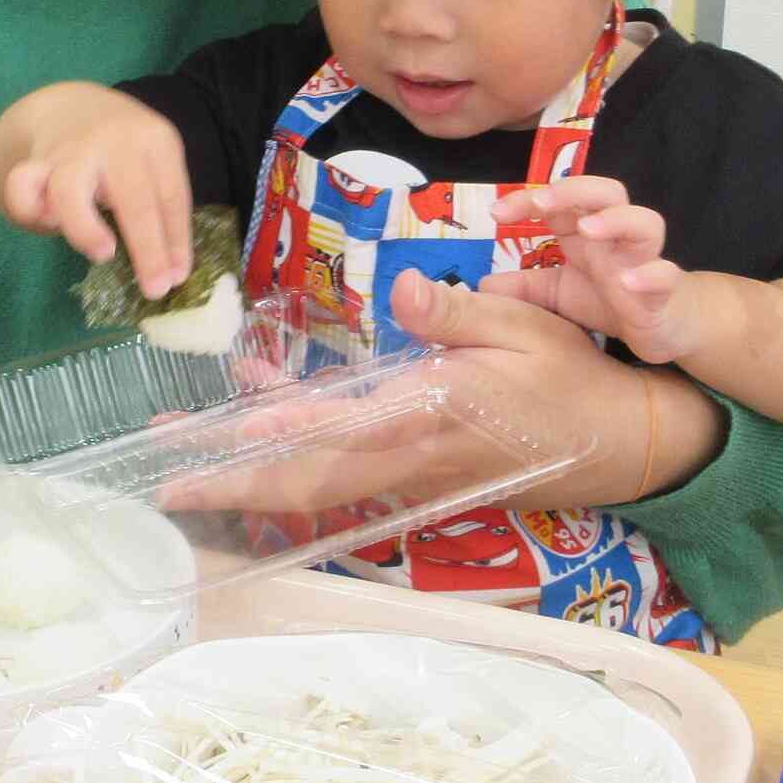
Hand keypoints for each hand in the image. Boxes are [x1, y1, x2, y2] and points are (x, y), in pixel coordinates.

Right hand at [0, 88, 192, 298]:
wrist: (66, 104)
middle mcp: (113, 140)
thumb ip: (159, 205)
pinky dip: (31, 211)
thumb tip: (172, 272)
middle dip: (147, 250)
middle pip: (134, 198)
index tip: (176, 279)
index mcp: (154, 139)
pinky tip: (48, 224)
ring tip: (102, 253)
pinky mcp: (34, 162)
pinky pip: (22, 189)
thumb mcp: (152, 160)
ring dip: (86, 230)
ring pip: (70, 191)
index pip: (172, 196)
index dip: (175, 241)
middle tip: (154, 289)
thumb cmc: (119, 148)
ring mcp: (70, 150)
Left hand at [153, 269, 723, 515]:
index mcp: (436, 414)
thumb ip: (458, 311)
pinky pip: (341, 486)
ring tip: (184, 467)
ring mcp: (413, 480)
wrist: (618, 443)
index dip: (285, 427)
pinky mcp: (417, 484)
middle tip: (164, 479)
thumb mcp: (526, 325)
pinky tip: (258, 436)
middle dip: (234, 485)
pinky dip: (290, 471)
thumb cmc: (570, 376)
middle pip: (310, 484)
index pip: (347, 426)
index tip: (230, 426)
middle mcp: (413, 459)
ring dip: (250, 484)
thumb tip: (406, 288)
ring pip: (318, 494)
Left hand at [487, 177, 712, 362]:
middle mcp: (616, 237)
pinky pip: (665, 274)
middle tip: (544, 203)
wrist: (665, 324)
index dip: (529, 199)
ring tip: (588, 230)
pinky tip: (628, 282)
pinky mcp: (665, 290)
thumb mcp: (558, 292)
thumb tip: (483, 285)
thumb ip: (525, 286)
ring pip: (644, 222)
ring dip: (616, 221)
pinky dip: (650, 274)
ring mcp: (644, 260)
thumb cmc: (611, 297)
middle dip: (575, 191)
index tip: (497, 212)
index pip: (560, 200)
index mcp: (587, 232)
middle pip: (607, 192)